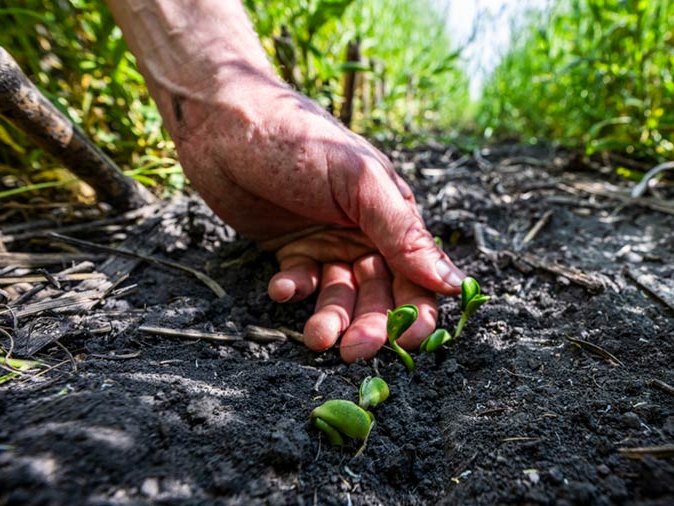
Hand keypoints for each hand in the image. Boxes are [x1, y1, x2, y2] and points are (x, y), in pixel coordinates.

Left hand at [172, 77, 464, 361]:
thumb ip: (402, 232)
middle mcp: (365, 232)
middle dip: (371, 325)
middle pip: (380, 295)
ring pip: (341, 295)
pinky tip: (281, 286)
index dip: (418, 312)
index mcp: (393, 214)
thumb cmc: (298, 141)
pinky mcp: (291, 248)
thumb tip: (451, 281)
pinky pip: (302, 282)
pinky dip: (294, 290)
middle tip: (353, 351)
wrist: (222, 122)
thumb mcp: (358, 181)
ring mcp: (327, 241)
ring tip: (315, 337)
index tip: (409, 344)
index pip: (418, 275)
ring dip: (332, 317)